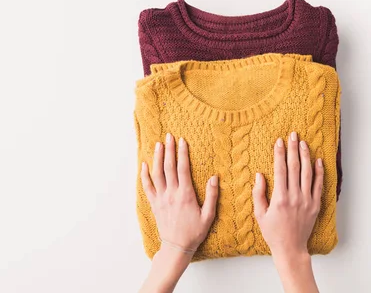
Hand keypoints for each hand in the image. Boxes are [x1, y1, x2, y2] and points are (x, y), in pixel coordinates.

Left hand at [139, 133, 218, 292]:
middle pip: (168, 167)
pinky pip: (147, 186)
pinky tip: (145, 164)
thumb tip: (214, 178)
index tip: (182, 141)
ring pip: (157, 174)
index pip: (183, 169)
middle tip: (169, 136)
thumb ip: (212, 196)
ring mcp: (161, 198)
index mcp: (185, 195)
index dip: (182, 153)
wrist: (176, 246)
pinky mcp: (154, 204)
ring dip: (157, 158)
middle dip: (168, 150)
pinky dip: (145, 174)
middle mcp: (171, 194)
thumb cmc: (194, 232)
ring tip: (158, 144)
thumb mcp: (208, 215)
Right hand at [253, 131, 322, 292]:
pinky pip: (318, 185)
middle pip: (295, 167)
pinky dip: (319, 172)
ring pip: (307, 173)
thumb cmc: (273, 232)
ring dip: (305, 156)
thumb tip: (259, 175)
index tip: (279, 141)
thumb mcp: (259, 214)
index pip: (280, 170)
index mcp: (280, 198)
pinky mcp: (315, 205)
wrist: (290, 248)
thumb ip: (259, 193)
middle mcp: (294, 197)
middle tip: (293, 135)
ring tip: (303, 143)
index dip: (279, 154)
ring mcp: (307, 201)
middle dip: (293, 149)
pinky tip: (318, 160)